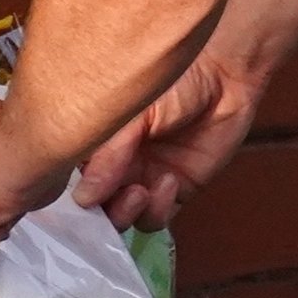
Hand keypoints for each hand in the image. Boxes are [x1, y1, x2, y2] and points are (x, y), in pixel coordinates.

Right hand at [76, 53, 263, 232]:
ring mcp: (143, 179)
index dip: (74, 193)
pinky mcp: (174, 192)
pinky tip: (169, 182)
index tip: (80, 197)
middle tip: (115, 197)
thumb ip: (109, 156)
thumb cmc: (176, 83)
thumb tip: (83, 197)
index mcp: (97, 142)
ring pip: (122, 217)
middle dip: (100, 212)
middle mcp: (115, 164)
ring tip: (141, 191)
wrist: (224, 79)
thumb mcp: (134, 114)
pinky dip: (157, 208)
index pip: (73, 177)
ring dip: (127, 212)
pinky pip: (156, 217)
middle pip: (94, 206)